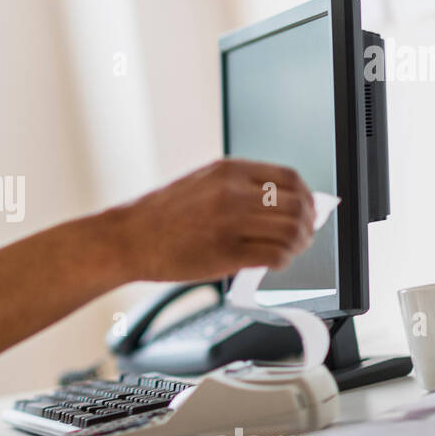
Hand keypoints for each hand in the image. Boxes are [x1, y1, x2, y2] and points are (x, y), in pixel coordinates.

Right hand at [115, 158, 315, 281]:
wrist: (127, 239)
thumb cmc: (160, 216)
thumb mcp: (201, 184)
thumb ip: (238, 188)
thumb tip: (278, 203)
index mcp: (229, 170)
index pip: (290, 178)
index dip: (307, 197)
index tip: (307, 210)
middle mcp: (233, 192)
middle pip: (297, 206)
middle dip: (307, 225)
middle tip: (303, 237)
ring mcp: (230, 223)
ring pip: (290, 232)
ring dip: (297, 246)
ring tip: (288, 253)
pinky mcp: (225, 253)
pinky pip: (273, 256)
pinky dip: (282, 262)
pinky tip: (273, 264)